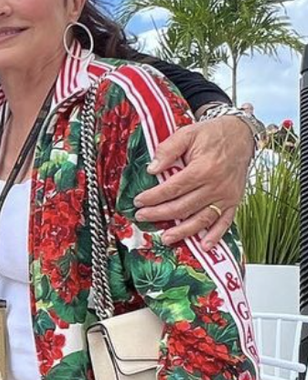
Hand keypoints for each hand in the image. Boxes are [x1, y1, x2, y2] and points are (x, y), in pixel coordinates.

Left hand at [133, 116, 252, 247]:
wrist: (241, 134)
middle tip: (142, 217)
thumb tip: (152, 169)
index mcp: (203, 169)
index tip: (138, 202)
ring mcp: (226, 196)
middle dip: (160, 214)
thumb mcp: (187, 134)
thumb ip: (168, 150)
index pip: (173, 188)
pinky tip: (204, 245)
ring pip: (202, 218)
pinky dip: (215, 235)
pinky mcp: (234, 201)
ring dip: (183, 231)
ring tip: (166, 238)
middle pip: (184, 206)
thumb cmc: (212, 134)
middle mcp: (216, 185)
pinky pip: (225, 221)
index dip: (153, 197)